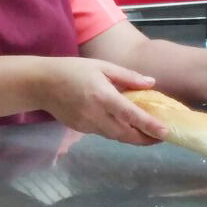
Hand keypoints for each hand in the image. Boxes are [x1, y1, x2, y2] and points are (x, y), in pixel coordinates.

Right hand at [32, 57, 168, 145]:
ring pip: (116, 137)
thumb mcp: (102, 66)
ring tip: (149, 134)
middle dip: (146, 139)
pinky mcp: (81, 129)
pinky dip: (118, 132)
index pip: (131, 115)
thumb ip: (127, 76)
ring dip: (133, 138)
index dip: (149, 125)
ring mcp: (87, 125)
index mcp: (103, 96)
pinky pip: (104, 133)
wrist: (41, 84)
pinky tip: (126, 127)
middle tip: (162, 137)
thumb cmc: (73, 70)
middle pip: (126, 134)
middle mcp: (96, 115)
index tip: (165, 132)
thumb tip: (151, 83)